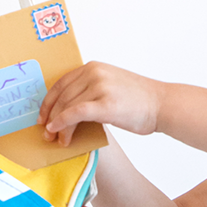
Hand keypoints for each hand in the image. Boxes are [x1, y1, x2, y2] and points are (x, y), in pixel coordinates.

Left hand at [38, 61, 163, 145]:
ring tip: (55, 138)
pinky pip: (75, 114)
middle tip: (45, 132)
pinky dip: (63, 124)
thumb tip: (70, 109)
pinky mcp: (105, 104)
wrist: (163, 104)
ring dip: (57, 125)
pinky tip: (58, 132)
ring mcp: (100, 87)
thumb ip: (91, 90)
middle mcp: (94, 73)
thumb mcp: (111, 86)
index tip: (43, 116)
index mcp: (94, 67)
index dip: (48, 101)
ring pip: (67, 106)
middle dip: (50, 115)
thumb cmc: (140, 101)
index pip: (61, 83)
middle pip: (61, 95)